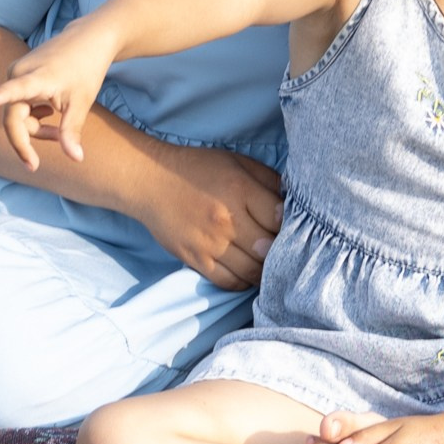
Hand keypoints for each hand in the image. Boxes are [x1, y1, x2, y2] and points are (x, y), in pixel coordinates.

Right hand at [0, 22, 118, 168]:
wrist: (86, 41)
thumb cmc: (85, 69)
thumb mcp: (81, 103)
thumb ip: (72, 131)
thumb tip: (76, 159)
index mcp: (37, 77)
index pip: (16, 89)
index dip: (0, 96)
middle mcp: (18, 73)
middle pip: (14, 119)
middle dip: (33, 136)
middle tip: (58, 143)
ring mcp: (15, 73)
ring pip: (17, 115)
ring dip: (37, 127)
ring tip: (61, 127)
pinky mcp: (17, 75)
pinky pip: (19, 106)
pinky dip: (35, 116)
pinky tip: (51, 112)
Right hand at [137, 143, 282, 289]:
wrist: (150, 181)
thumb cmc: (197, 168)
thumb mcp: (237, 161)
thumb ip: (269, 179)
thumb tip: (293, 201)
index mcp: (239, 189)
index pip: (280, 219)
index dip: (290, 224)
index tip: (288, 224)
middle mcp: (226, 219)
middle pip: (269, 249)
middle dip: (280, 250)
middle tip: (281, 246)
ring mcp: (210, 243)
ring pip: (252, 271)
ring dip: (264, 269)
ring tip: (266, 261)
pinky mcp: (195, 259)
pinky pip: (229, 282)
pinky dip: (243, 281)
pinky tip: (246, 270)